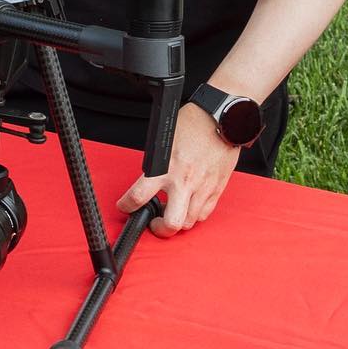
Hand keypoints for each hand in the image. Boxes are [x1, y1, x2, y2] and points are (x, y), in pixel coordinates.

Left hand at [116, 103, 242, 236]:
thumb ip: (156, 163)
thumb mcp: (163, 141)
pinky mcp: (217, 188)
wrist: (222, 118)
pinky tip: (189, 206)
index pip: (138, 196)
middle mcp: (183, 181)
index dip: (126, 206)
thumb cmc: (193, 123)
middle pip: (171, 223)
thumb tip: (148, 177)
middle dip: (159, 229)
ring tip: (172, 213)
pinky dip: (195, 215)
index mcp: (165, 167)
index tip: (125, 206)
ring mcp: (202, 187)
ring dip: (178, 222)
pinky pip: (205, 213)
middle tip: (154, 223)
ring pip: (189, 222)